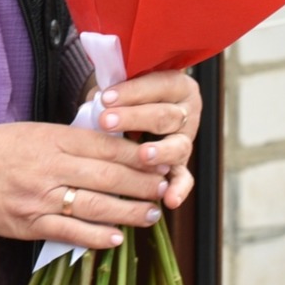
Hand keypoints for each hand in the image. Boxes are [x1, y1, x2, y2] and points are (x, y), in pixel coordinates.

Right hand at [0, 121, 189, 249]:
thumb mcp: (31, 131)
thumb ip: (67, 139)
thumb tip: (110, 147)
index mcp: (51, 138)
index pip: (106, 147)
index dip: (139, 156)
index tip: (161, 160)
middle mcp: (48, 167)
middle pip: (109, 177)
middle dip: (143, 184)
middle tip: (166, 187)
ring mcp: (38, 198)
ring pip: (96, 207)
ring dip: (129, 213)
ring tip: (151, 215)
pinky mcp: (28, 224)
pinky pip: (69, 233)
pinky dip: (96, 237)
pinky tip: (115, 238)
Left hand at [96, 68, 201, 210]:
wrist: (138, 109)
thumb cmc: (125, 96)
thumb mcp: (121, 87)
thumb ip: (113, 94)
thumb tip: (96, 103)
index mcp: (177, 86)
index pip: (158, 85)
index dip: (132, 91)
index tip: (106, 98)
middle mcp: (187, 112)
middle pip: (165, 115)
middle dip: (134, 118)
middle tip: (106, 122)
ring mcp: (186, 140)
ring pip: (178, 146)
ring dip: (159, 151)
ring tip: (143, 155)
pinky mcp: (181, 164)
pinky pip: (184, 178)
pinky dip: (178, 189)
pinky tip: (169, 200)